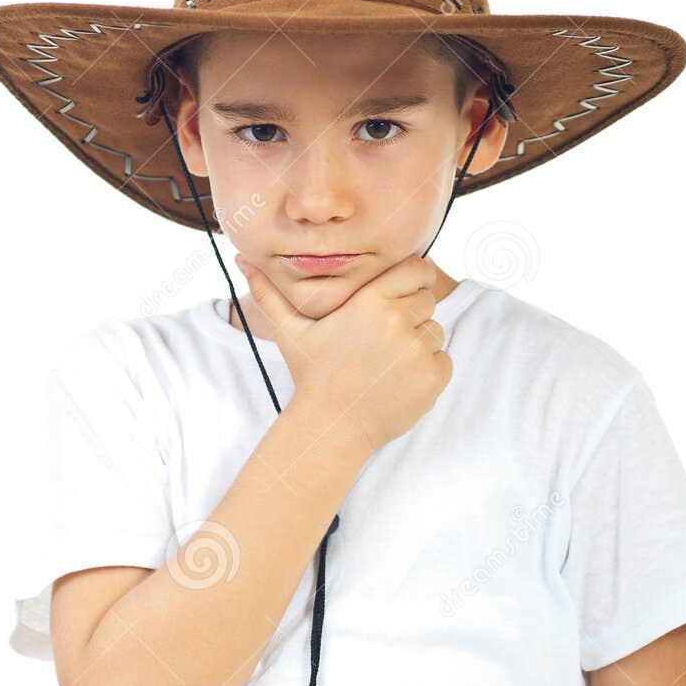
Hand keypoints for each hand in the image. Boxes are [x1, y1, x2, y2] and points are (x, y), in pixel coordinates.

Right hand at [232, 252, 452, 453]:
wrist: (331, 427)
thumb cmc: (312, 377)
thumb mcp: (290, 332)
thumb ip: (269, 293)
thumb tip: (242, 258)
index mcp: (371, 301)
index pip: (417, 269)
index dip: (412, 281)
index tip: (398, 297)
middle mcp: (398, 321)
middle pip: (427, 300)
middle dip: (411, 315)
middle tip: (383, 340)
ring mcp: (417, 351)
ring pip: (436, 331)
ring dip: (419, 344)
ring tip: (386, 363)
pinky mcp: (432, 377)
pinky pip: (443, 359)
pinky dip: (428, 370)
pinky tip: (398, 381)